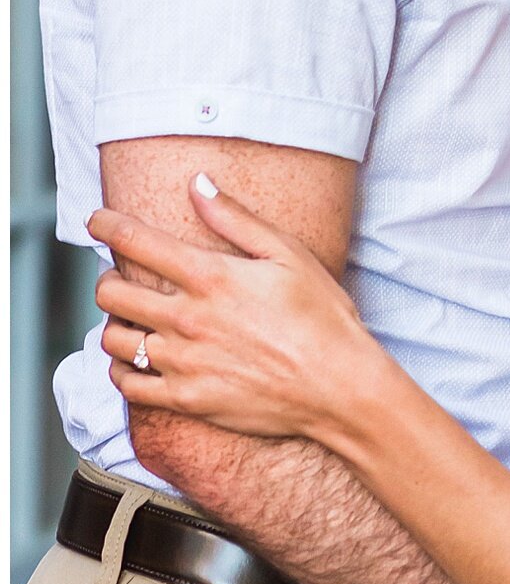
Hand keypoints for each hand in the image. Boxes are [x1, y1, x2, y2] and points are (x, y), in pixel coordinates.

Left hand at [90, 180, 371, 441]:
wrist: (339, 386)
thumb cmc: (322, 318)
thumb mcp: (289, 254)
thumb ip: (236, 219)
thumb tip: (198, 184)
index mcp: (210, 277)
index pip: (136, 242)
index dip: (107, 225)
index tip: (97, 220)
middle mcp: (187, 318)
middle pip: (111, 293)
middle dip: (107, 278)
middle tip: (120, 277)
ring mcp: (183, 362)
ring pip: (113, 340)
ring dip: (113, 324)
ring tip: (130, 319)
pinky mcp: (187, 398)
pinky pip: (129, 385)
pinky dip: (121, 370)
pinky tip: (134, 361)